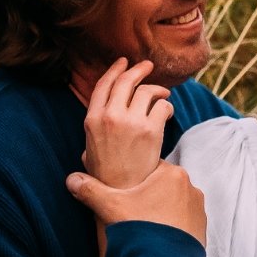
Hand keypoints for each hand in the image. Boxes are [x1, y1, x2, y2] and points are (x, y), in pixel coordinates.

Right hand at [67, 161, 206, 243]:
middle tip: (132, 212)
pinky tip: (157, 239)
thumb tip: (71, 179)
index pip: (149, 168)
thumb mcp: (110, 206)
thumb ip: (90, 189)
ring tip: (144, 228)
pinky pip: (184, 224)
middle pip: (163, 186)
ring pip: (174, 205)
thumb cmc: (138, 229)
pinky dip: (172, 228)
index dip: (134, 180)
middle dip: (148, 197)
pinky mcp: (203, 232)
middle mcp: (191, 189)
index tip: (125, 193)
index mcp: (172, 174)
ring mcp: (199, 212)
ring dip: (161, 212)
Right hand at [82, 58, 171, 188]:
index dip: (115, 70)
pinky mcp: (151, 130)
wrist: (122, 194)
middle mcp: (110, 116)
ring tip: (163, 94)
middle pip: (126, 81)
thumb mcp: (89, 150)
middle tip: (148, 66)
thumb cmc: (106, 176)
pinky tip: (168, 113)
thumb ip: (94, 130)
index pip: (103, 85)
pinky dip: (167, 107)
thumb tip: (101, 118)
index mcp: (92, 119)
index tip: (123, 62)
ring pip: (146, 91)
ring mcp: (131, 122)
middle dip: (138, 70)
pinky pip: (162, 107)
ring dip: (157, 90)